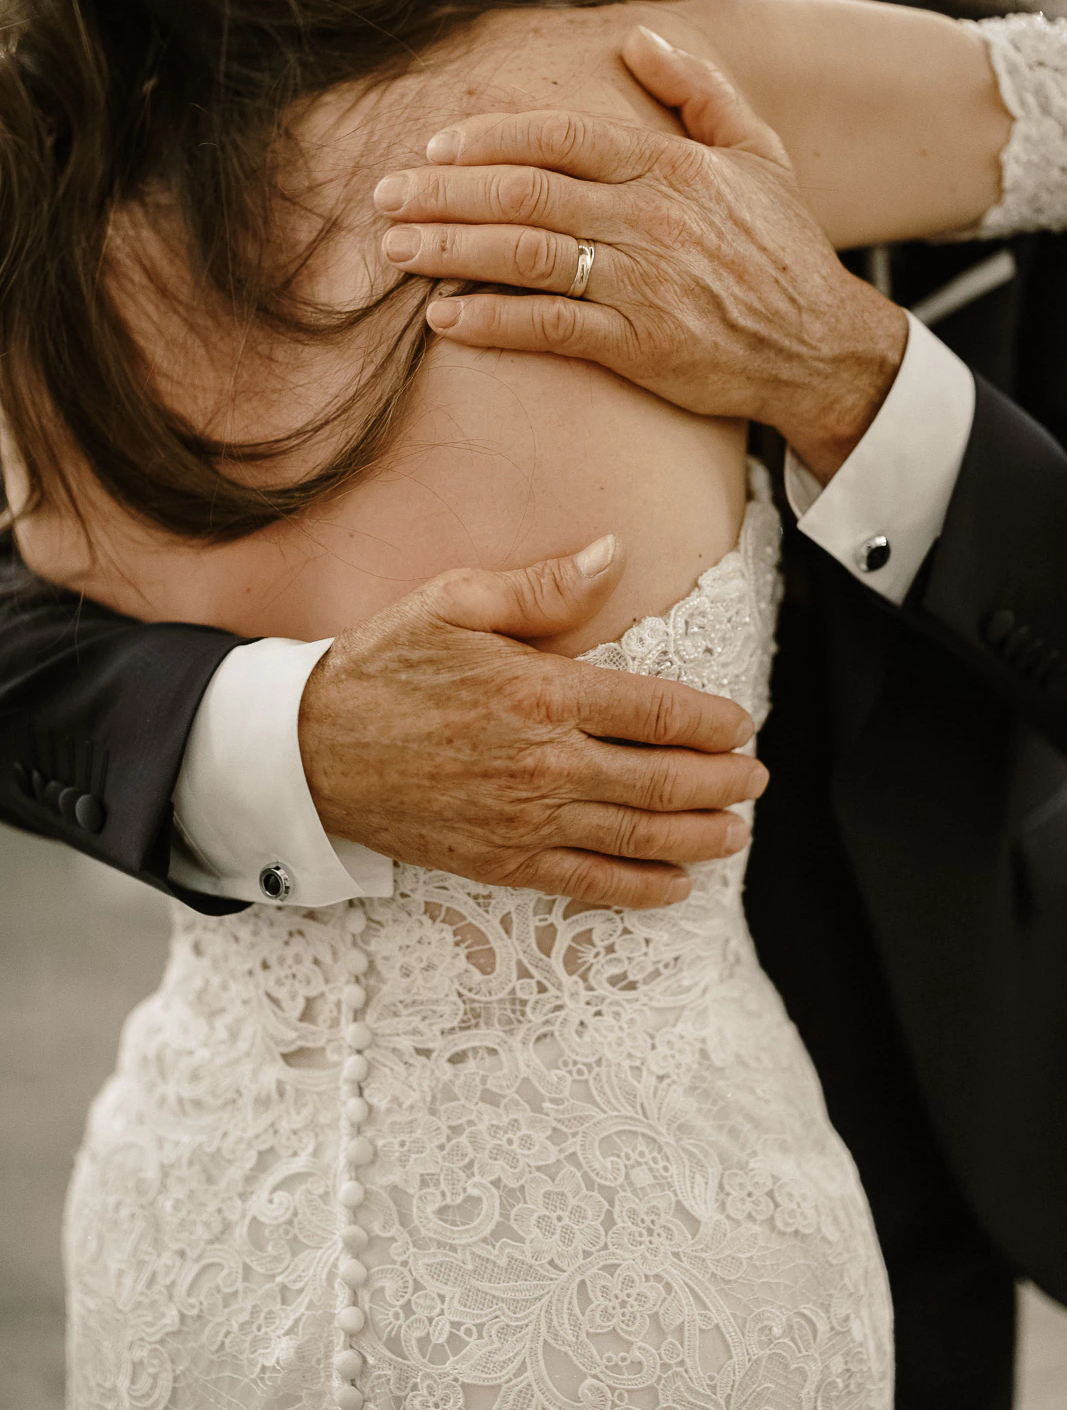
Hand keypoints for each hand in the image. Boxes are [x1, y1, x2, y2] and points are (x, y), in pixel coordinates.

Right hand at [299, 535, 766, 909]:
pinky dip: (641, 888)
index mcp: (541, 691)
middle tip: (756, 779)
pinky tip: (676, 885)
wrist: (310, 751)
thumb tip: (613, 554)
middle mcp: (544, 762)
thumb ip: (542, 585)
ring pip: (637, 835)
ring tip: (736, 833)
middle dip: (722, 782)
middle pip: (662, 779)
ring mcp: (525, 819)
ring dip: (699, 837)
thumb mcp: (454, 600)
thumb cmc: (384, 667)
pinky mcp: (502, 861)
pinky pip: (588, 883)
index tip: (741, 724)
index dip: (709, 721)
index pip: (654, 709)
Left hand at [374, 26, 908, 483]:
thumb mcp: (757, 153)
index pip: (559, 136)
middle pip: (525, 193)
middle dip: (444, 192)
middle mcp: (649, 218)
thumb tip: (637, 41)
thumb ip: (698, 92)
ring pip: (527, 255)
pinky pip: (550, 329)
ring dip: (452, 250)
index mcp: (669, 166)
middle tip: (383, 197)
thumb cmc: (782, 249)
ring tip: (395, 250)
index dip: (487, 137)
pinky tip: (445, 318)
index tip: (433, 145)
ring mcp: (643, 284)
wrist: (820, 347)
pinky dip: (492, 321)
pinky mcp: (639, 347)